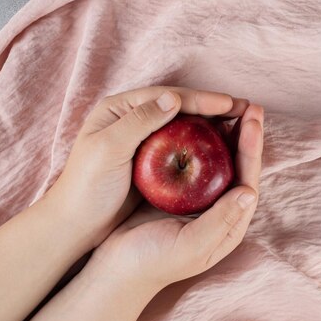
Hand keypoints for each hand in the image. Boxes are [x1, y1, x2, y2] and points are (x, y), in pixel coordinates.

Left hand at [44, 86, 248, 247]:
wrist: (74, 224)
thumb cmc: (84, 187)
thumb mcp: (107, 149)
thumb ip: (139, 121)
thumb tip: (173, 98)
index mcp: (120, 109)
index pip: (167, 97)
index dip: (200, 98)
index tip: (229, 103)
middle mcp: (134, 120)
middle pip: (181, 108)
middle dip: (214, 108)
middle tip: (246, 109)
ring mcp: (145, 141)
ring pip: (186, 127)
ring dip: (214, 125)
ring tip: (243, 125)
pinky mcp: (152, 163)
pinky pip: (184, 148)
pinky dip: (205, 146)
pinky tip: (223, 150)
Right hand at [88, 104, 263, 290]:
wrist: (116, 270)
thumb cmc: (154, 262)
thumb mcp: (192, 245)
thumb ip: (222, 221)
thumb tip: (250, 192)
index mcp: (230, 223)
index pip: (248, 179)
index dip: (252, 149)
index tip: (253, 121)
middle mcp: (220, 209)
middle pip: (238, 166)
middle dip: (246, 135)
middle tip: (250, 105)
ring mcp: (200, 200)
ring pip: (218, 160)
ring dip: (225, 134)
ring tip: (231, 106)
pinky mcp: (178, 192)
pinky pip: (194, 161)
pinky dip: (198, 140)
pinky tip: (195, 121)